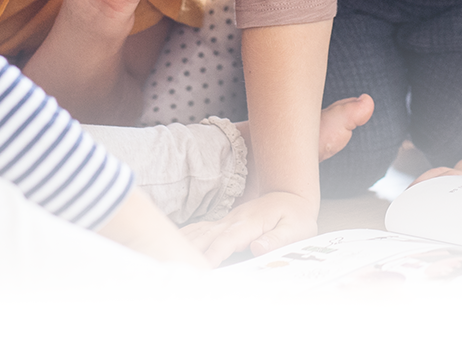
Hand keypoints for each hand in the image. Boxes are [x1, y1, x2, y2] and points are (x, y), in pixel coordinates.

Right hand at [180, 190, 316, 263]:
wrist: (291, 194)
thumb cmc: (295, 215)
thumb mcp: (296, 228)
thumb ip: (277, 238)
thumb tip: (257, 248)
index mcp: (249, 223)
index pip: (227, 240)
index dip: (213, 253)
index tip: (201, 266)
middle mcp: (233, 220)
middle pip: (206, 235)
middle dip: (190, 250)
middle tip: (174, 267)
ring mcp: (227, 219)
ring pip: (200, 230)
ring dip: (183, 242)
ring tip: (165, 256)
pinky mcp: (224, 222)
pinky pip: (201, 228)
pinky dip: (187, 235)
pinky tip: (175, 243)